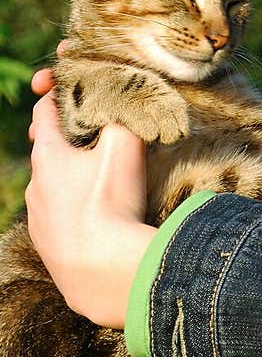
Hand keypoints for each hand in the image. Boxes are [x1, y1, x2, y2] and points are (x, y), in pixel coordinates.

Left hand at [26, 79, 152, 329]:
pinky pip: (60, 222)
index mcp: (47, 155)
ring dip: (72, 182)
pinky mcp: (48, 250)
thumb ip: (126, 115)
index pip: (44, 112)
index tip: (67, 85)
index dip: (57, 93)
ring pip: (53, 189)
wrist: (102, 272)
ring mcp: (38, 221)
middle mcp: (34, 186)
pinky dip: (76, 214)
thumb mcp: (125, 145)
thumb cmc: (111, 202)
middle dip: (70, 143)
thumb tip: (133, 99)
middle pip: (49, 152)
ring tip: (103, 186)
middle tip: (97, 139)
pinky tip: (101, 221)